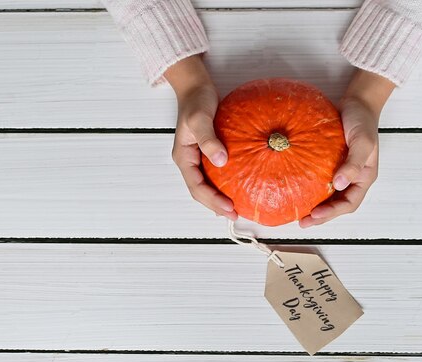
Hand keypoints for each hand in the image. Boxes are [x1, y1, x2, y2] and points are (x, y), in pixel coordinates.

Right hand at [165, 55, 237, 220]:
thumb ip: (208, 139)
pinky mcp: (207, 152)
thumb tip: (221, 160)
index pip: (196, 187)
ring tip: (235, 208)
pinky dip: (223, 184)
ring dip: (219, 198)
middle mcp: (189, 161)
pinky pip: (214, 174)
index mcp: (183, 157)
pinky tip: (237, 188)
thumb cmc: (196, 99)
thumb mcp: (199, 118)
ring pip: (206, 185)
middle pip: (200, 191)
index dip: (211, 201)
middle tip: (235, 215)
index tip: (229, 208)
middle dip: (216, 206)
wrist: (195, 86)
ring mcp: (197, 158)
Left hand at [299, 69, 394, 227]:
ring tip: (297, 213)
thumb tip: (339, 184)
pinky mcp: (329, 164)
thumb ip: (354, 163)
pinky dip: (309, 188)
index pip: (349, 204)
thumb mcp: (363, 141)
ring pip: (327, 196)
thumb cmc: (362, 120)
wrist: (357, 102)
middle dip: (320, 217)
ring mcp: (341, 172)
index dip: (332, 213)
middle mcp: (352, 179)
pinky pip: (319, 181)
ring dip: (314, 206)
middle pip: (337, 205)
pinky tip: (293, 189)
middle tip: (302, 222)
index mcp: (364, 178)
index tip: (314, 215)